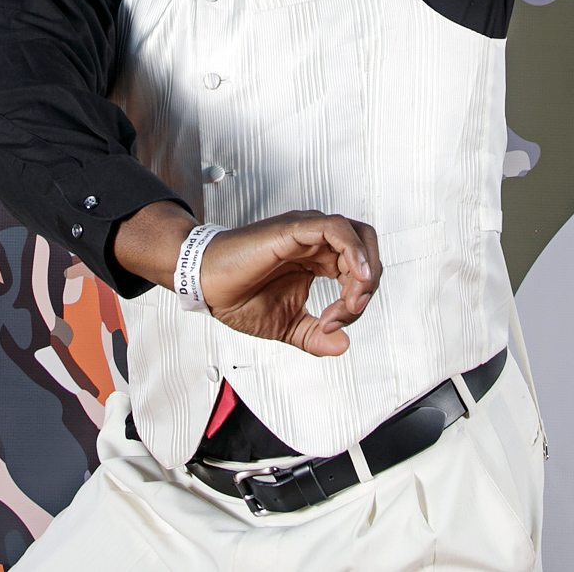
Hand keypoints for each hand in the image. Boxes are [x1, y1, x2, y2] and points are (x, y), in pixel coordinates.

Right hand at [200, 210, 381, 356]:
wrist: (205, 285)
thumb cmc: (236, 295)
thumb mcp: (287, 325)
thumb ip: (315, 335)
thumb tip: (342, 344)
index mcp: (316, 259)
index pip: (359, 270)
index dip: (357, 300)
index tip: (333, 324)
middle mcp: (314, 242)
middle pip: (367, 249)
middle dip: (368, 284)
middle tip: (350, 311)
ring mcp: (305, 233)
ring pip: (357, 236)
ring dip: (364, 271)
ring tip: (351, 300)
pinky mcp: (294, 229)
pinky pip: (336, 229)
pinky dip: (353, 250)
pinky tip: (354, 275)